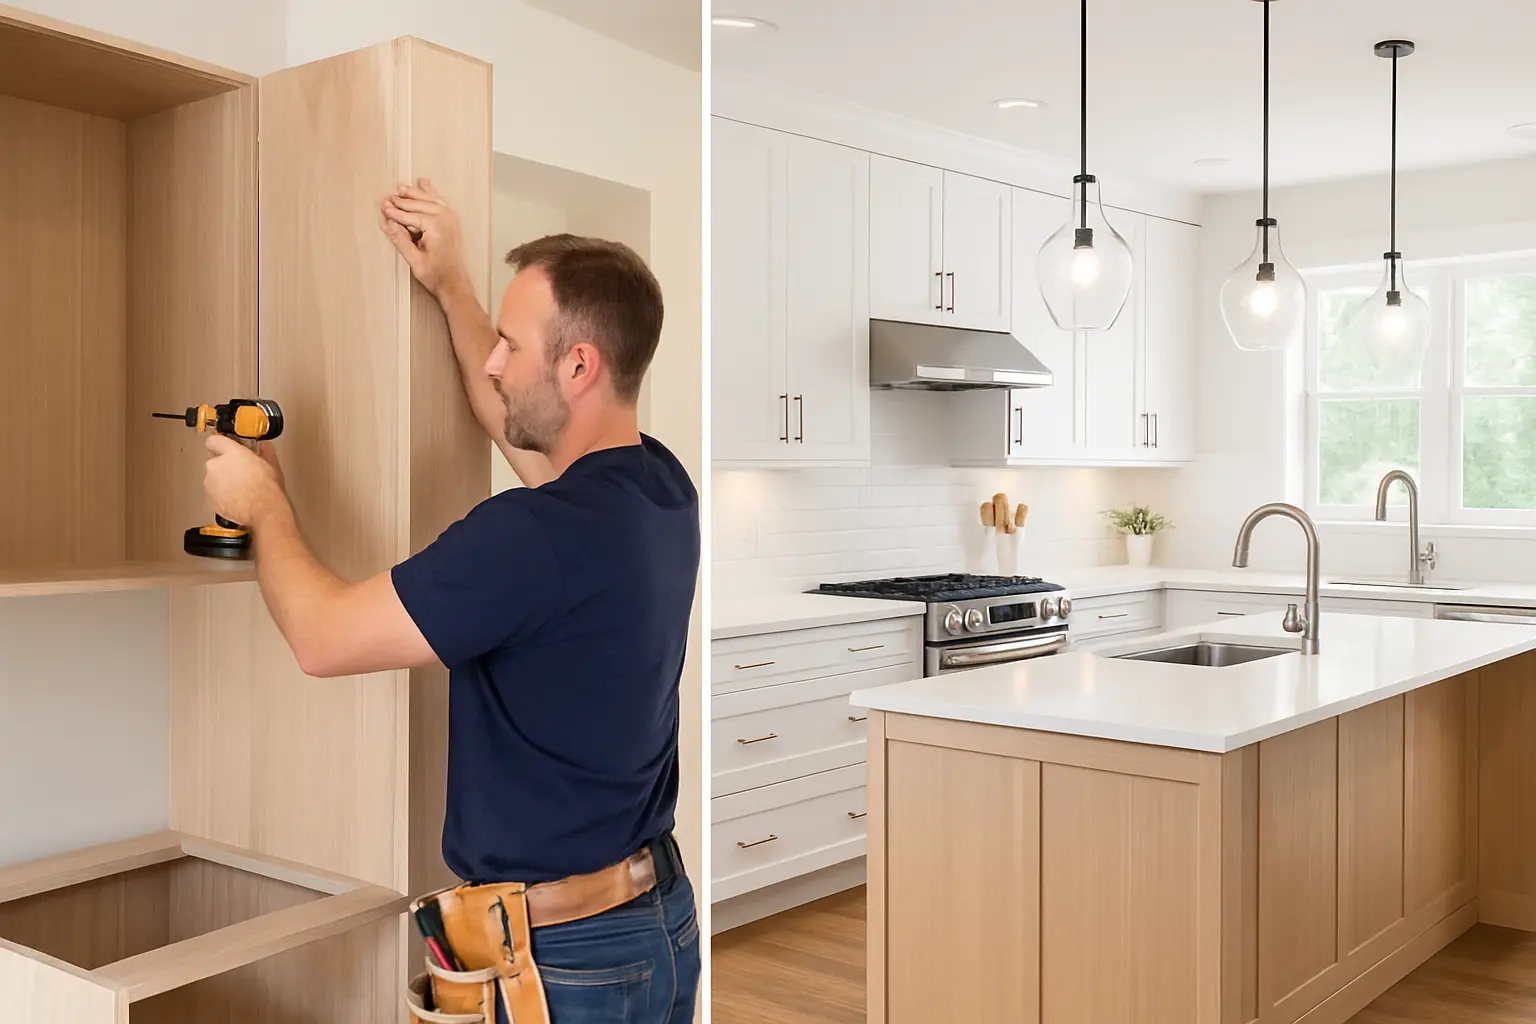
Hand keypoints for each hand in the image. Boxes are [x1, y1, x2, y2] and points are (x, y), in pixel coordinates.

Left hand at [203, 435, 287, 528]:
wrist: (263, 511)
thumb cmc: (266, 489)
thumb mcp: (271, 465)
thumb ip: (264, 452)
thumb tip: (265, 447)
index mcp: (231, 453)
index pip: (214, 440)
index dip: (220, 443)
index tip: (224, 446)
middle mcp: (216, 466)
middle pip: (214, 461)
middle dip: (224, 466)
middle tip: (240, 472)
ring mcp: (211, 483)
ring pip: (212, 478)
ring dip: (222, 481)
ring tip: (240, 488)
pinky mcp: (210, 498)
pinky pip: (213, 493)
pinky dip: (221, 495)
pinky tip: (237, 497)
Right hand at [381, 178, 471, 299]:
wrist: (455, 283)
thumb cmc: (437, 275)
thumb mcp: (414, 260)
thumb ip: (401, 240)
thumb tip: (389, 223)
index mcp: (437, 226)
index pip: (410, 215)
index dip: (394, 212)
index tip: (382, 207)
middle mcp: (446, 218)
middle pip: (419, 204)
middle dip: (402, 201)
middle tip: (387, 198)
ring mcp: (451, 218)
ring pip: (429, 199)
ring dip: (414, 193)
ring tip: (400, 188)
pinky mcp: (452, 221)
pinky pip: (439, 201)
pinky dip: (430, 193)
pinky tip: (424, 183)